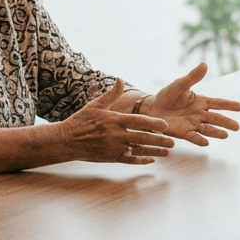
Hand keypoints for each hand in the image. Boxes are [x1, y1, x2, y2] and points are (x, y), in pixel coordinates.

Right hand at [58, 79, 176, 164]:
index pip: (138, 121)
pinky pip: (129, 160)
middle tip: (173, 142)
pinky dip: (141, 160)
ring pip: (138, 150)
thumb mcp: (95, 105)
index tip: (166, 126)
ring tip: (167, 152)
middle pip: (142, 138)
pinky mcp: (111, 158)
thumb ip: (111, 94)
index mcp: (114, 120)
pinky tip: (152, 160)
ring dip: (154, 151)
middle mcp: (115, 135)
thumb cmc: (81, 120)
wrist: (67, 140)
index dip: (153, 123)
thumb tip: (121, 79)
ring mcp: (113, 148)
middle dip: (159, 140)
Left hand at [145, 62, 239, 145]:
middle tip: (237, 127)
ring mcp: (192, 124)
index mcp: (200, 101)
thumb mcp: (179, 85)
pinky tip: (206, 142)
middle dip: (226, 122)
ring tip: (225, 135)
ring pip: (207, 129)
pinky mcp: (183, 132)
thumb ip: (192, 77)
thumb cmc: (167, 95)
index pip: (218, 103)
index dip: (230, 105)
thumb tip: (205, 64)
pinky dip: (199, 140)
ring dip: (216, 132)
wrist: (152, 108)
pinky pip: (193, 137)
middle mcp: (199, 114)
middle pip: (216, 118)